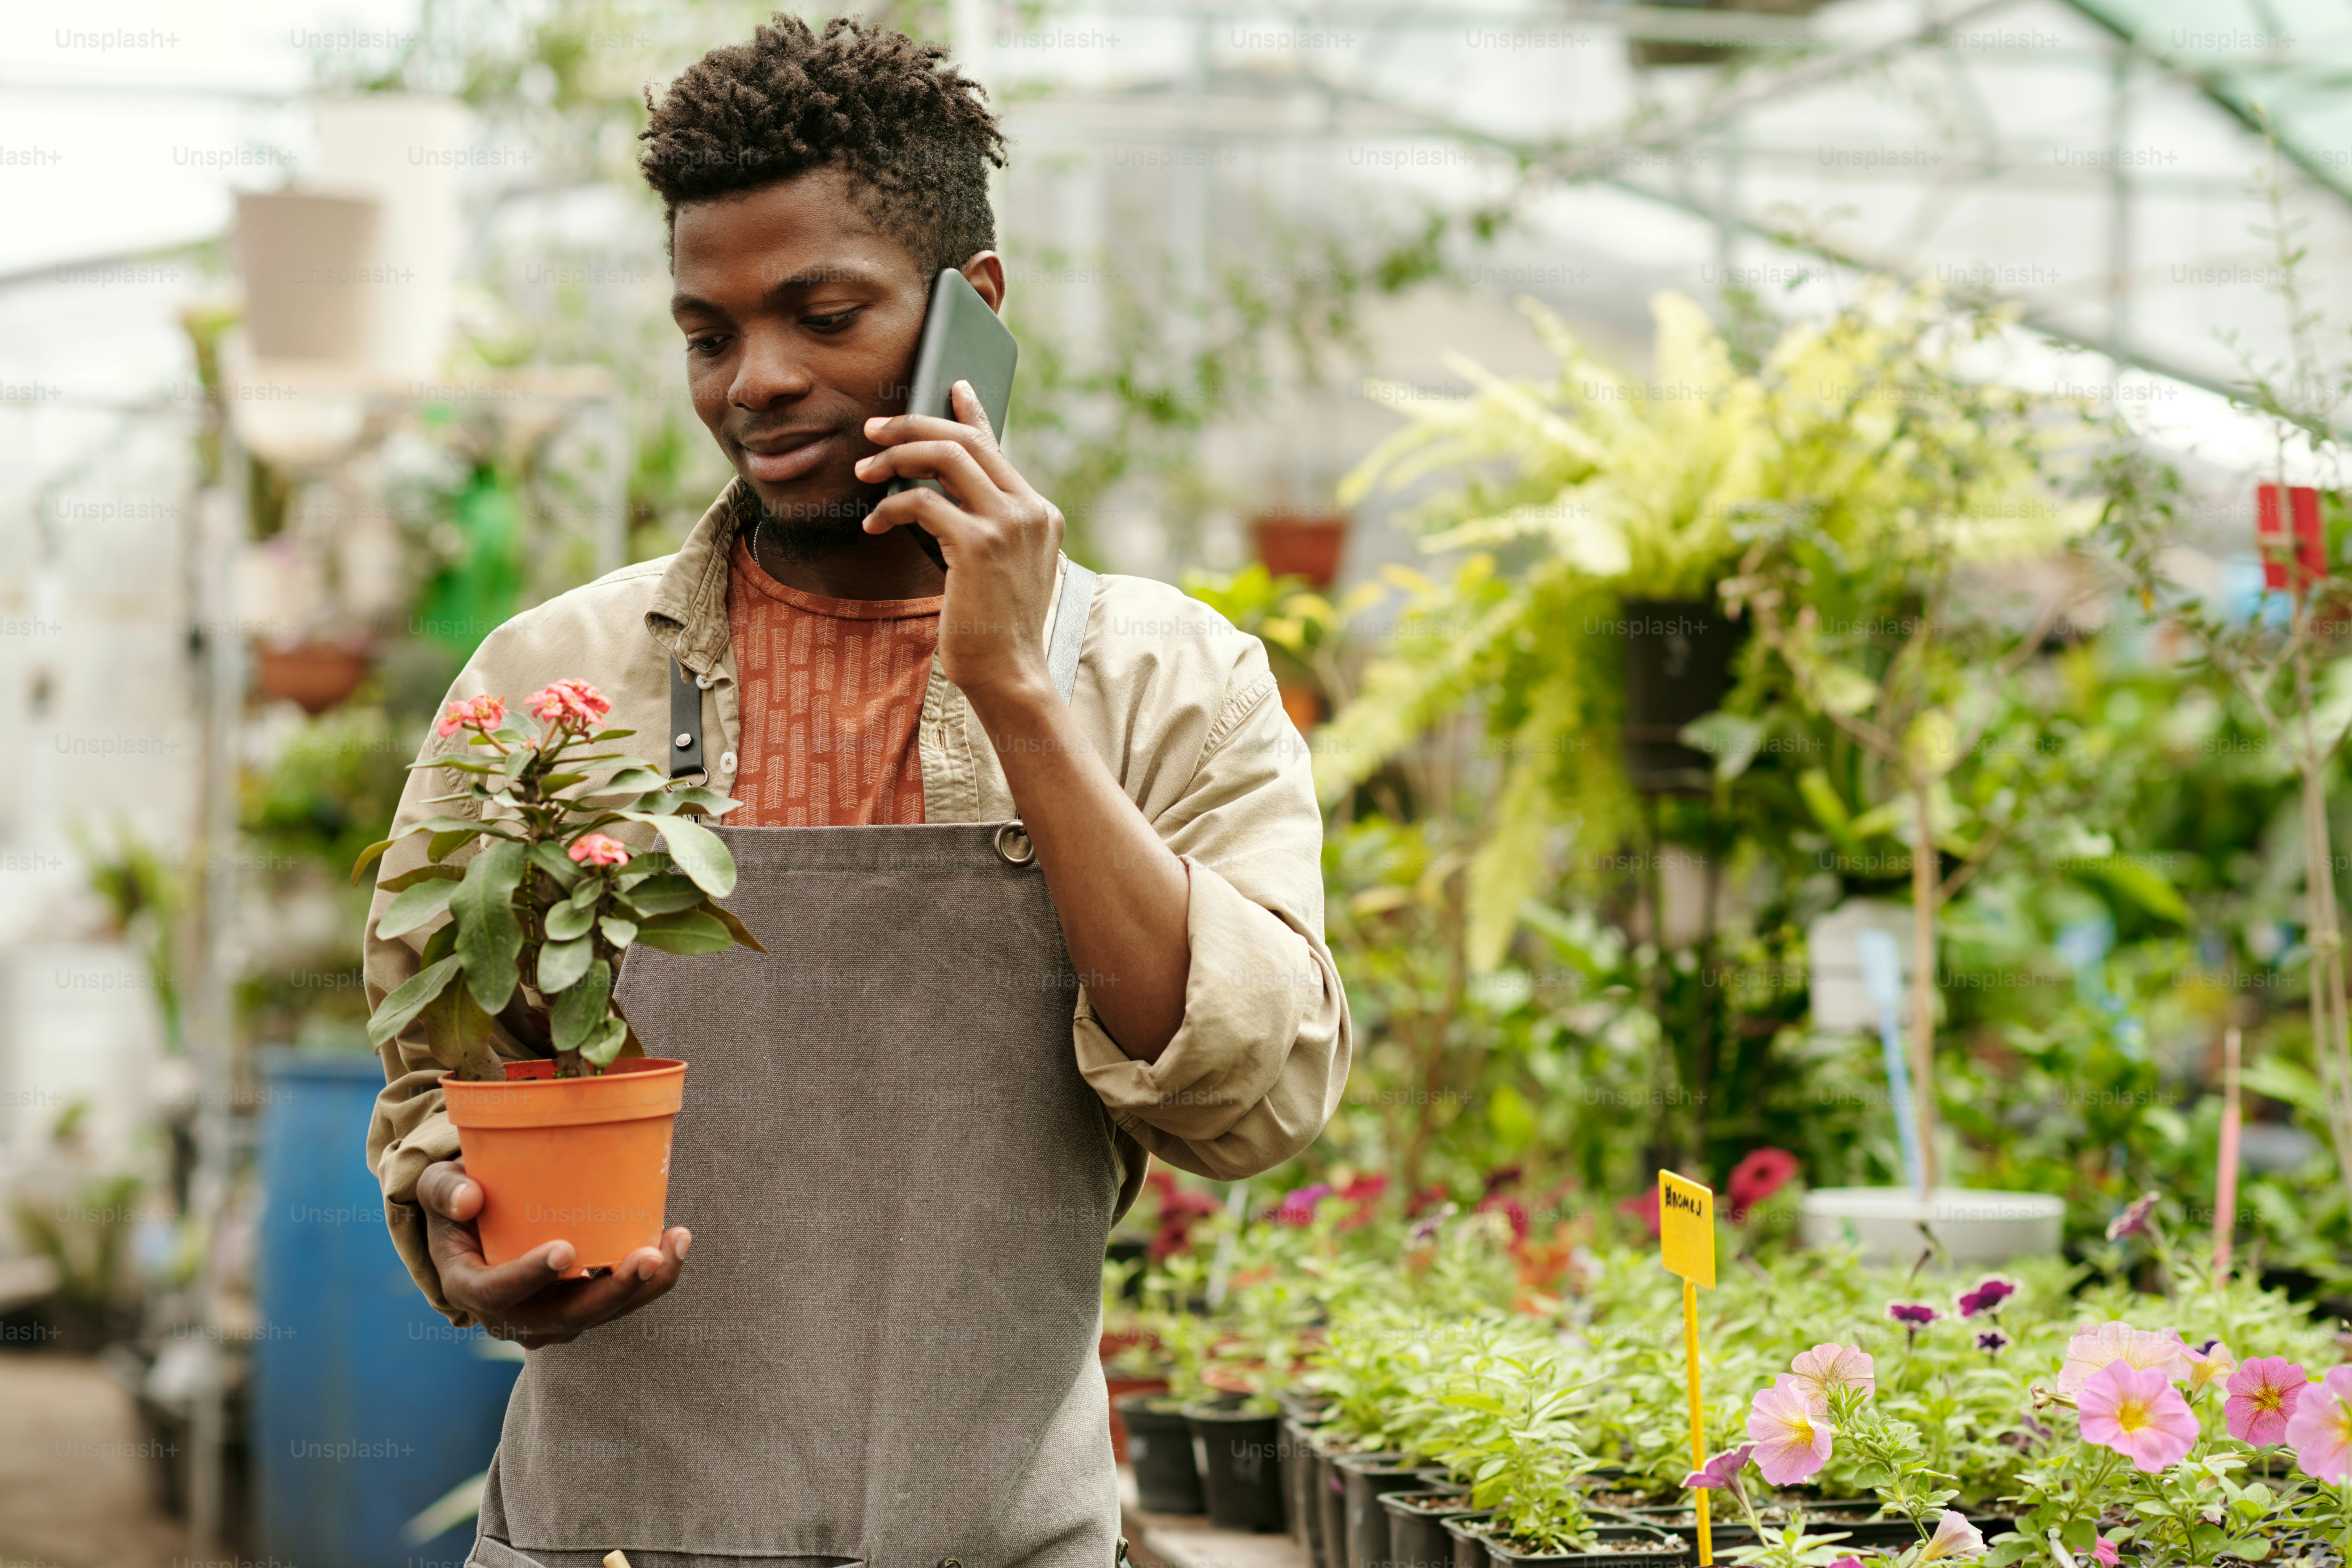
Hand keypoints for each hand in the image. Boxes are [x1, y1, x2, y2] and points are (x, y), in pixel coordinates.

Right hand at [415, 1159, 689, 1347]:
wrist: (478, 1221)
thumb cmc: (460, 1196)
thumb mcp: (438, 1186)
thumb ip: (445, 1189)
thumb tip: (469, 1199)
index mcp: (470, 1287)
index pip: (498, 1292)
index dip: (530, 1275)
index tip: (565, 1250)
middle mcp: (512, 1315)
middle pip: (566, 1315)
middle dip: (612, 1291)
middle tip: (648, 1256)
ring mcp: (549, 1318)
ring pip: (601, 1313)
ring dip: (644, 1286)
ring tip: (677, 1243)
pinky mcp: (578, 1307)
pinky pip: (617, 1301)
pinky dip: (649, 1279)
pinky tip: (675, 1242)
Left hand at [854, 381, 1062, 700]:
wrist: (1010, 672)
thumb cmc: (995, 626)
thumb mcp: (997, 565)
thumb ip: (982, 523)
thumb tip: (934, 490)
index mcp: (1039, 512)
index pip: (998, 447)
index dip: (971, 412)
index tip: (950, 386)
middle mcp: (1030, 510)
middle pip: (967, 441)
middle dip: (914, 426)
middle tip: (875, 430)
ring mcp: (1008, 525)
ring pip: (945, 458)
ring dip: (896, 457)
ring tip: (865, 469)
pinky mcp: (978, 544)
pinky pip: (922, 503)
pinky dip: (890, 507)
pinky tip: (874, 523)